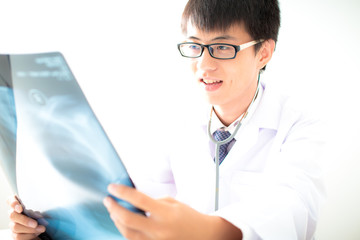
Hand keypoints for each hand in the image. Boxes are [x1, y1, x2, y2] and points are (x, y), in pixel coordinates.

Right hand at [7, 196, 44, 239]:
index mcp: (19, 205)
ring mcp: (13, 224)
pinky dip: (29, 235)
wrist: (40, 228)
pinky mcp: (15, 234)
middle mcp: (14, 214)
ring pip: (16, 227)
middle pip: (12, 215)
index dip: (13, 203)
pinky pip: (19, 236)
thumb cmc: (39, 217)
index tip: (20, 208)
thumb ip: (36, 214)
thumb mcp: (38, 213)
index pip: (11, 200)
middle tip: (35, 223)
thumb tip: (38, 217)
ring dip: (30, 229)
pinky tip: (37, 233)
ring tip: (41, 229)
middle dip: (25, 220)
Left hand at [103, 184, 241, 239]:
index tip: (112, 187)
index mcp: (165, 213)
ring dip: (116, 220)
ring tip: (113, 210)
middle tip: (107, 199)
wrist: (203, 235)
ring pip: (127, 233)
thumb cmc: (188, 216)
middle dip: (113, 208)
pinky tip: (122, 222)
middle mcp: (158, 229)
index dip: (123, 192)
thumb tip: (133, 201)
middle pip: (128, 219)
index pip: (139, 200)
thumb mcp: (173, 203)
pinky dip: (125, 230)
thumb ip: (153, 202)